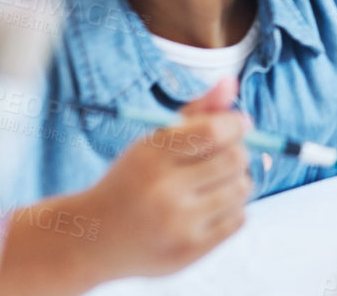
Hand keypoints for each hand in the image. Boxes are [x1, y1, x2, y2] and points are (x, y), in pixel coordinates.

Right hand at [74, 78, 252, 280]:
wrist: (95, 238)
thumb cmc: (132, 180)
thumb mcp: (154, 142)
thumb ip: (196, 112)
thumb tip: (231, 83)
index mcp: (151, 156)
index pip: (214, 131)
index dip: (236, 123)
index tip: (240, 124)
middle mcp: (163, 192)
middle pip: (234, 159)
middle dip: (238, 151)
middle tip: (225, 153)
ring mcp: (177, 226)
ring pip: (241, 189)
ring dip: (237, 180)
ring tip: (215, 181)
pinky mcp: (189, 252)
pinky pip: (239, 219)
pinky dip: (234, 208)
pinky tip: (210, 206)